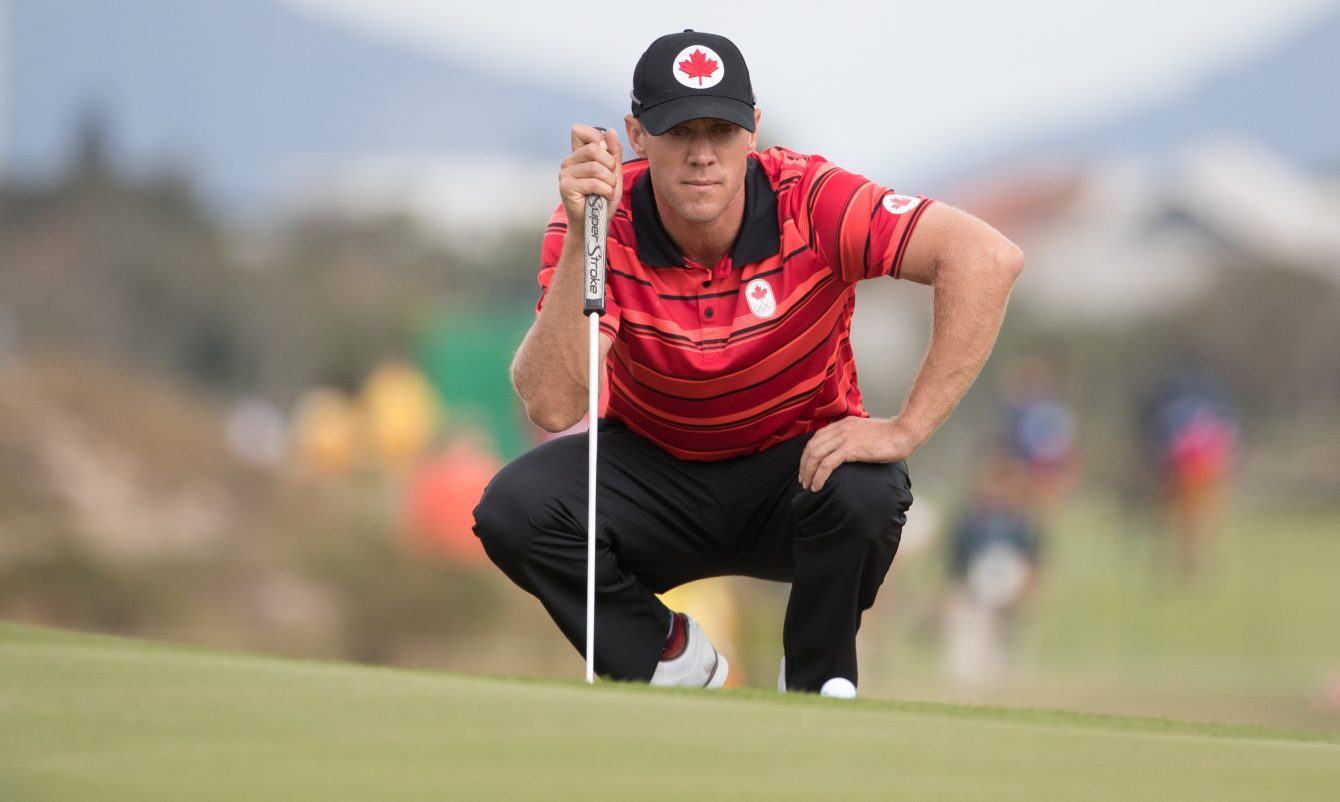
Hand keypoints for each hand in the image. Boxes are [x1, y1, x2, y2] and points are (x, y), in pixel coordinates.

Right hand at [560, 125, 622, 228]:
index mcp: (578, 155)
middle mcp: (569, 162)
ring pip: (596, 167)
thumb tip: (610, 131)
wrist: (595, 223)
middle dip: (610, 165)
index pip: (579, 130)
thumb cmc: (602, 199)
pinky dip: (606, 191)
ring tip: (607, 191)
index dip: (595, 136)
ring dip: (609, 181)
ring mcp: (566, 174)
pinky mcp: (566, 187)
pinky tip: (604, 197)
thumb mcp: (613, 172)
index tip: (605, 153)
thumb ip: (613, 152)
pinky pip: (593, 182)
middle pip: (594, 148)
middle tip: (609, 180)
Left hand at [798, 416, 920, 491]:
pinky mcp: (850, 449)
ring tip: (807, 486)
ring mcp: (843, 438)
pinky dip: (818, 477)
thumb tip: (846, 451)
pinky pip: (826, 465)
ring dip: (808, 472)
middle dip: (803, 465)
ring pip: (815, 456)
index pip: (815, 438)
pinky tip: (817, 487)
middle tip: (803, 480)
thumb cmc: (888, 435)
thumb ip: (852, 438)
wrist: (902, 433)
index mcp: (842, 424)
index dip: (807, 454)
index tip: (806, 468)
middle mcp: (839, 429)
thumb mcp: (864, 432)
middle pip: (811, 447)